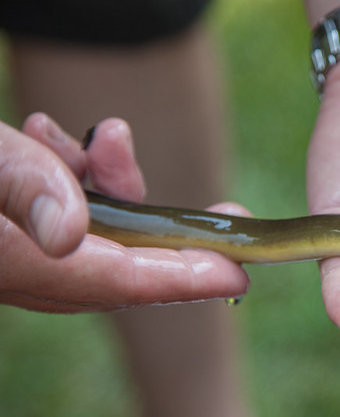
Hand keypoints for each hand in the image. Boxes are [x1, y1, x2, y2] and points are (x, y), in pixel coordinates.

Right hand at [0, 114, 249, 311]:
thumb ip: (20, 184)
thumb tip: (69, 234)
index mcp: (10, 263)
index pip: (119, 281)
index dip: (184, 278)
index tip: (238, 276)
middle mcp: (14, 270)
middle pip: (117, 268)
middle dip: (174, 235)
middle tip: (229, 211)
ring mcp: (11, 253)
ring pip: (89, 237)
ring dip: (113, 188)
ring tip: (111, 135)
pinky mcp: (8, 233)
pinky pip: (52, 219)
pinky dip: (70, 182)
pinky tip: (50, 135)